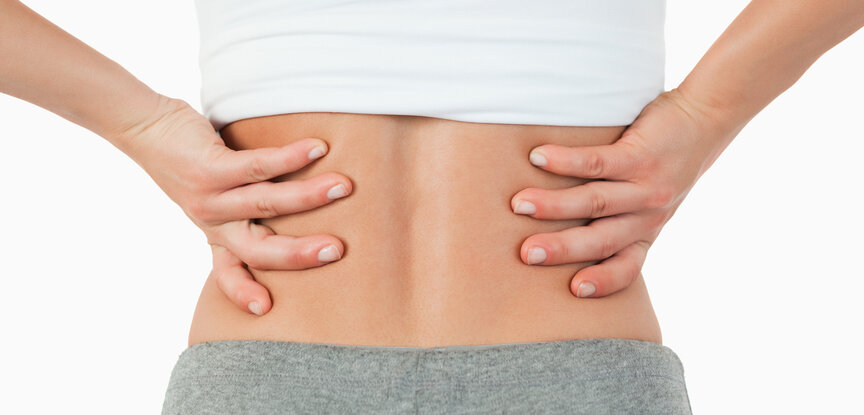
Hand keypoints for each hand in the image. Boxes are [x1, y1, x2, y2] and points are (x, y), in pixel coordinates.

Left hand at [115, 96, 352, 314]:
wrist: (146, 127)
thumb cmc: (194, 161)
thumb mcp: (219, 197)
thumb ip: (254, 205)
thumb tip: (314, 201)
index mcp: (217, 234)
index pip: (229, 272)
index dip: (243, 292)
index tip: (266, 309)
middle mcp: (213, 221)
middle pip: (257, 249)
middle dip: (299, 253)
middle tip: (337, 250)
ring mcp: (209, 196)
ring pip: (264, 203)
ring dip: (307, 196)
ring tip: (343, 186)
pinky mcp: (209, 166)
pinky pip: (256, 165)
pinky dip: (289, 157)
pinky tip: (316, 148)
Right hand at [511, 88, 742, 297]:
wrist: (704, 120)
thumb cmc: (663, 163)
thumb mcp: (647, 202)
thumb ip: (614, 218)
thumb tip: (554, 229)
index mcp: (646, 232)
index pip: (627, 268)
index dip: (603, 282)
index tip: (573, 291)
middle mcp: (648, 215)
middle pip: (602, 239)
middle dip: (562, 249)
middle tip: (526, 254)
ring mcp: (647, 186)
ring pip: (596, 202)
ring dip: (554, 205)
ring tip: (520, 204)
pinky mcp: (642, 155)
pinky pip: (599, 162)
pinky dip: (565, 162)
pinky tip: (538, 157)